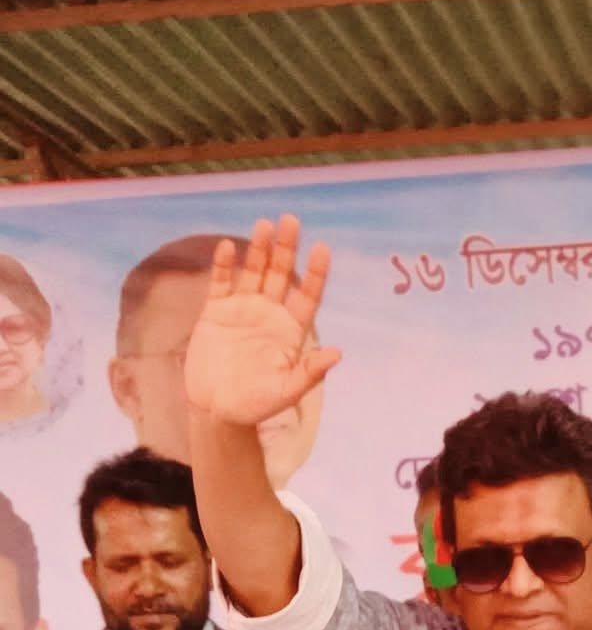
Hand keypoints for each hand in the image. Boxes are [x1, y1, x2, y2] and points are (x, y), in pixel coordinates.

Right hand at [183, 215, 342, 429]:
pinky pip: (221, 283)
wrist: (219, 409)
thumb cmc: (258, 403)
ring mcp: (242, 309)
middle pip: (281, 275)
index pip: (307, 295)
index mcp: (292, 330)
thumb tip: (338, 353)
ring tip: (265, 224)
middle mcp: (270, 314)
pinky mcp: (215, 312)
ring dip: (259, 249)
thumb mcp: (288, 390)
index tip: (322, 248)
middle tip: (292, 221)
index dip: (315, 273)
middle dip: (287, 249)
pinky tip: (230, 247)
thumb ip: (310, 371)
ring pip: (253, 272)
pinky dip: (225, 265)